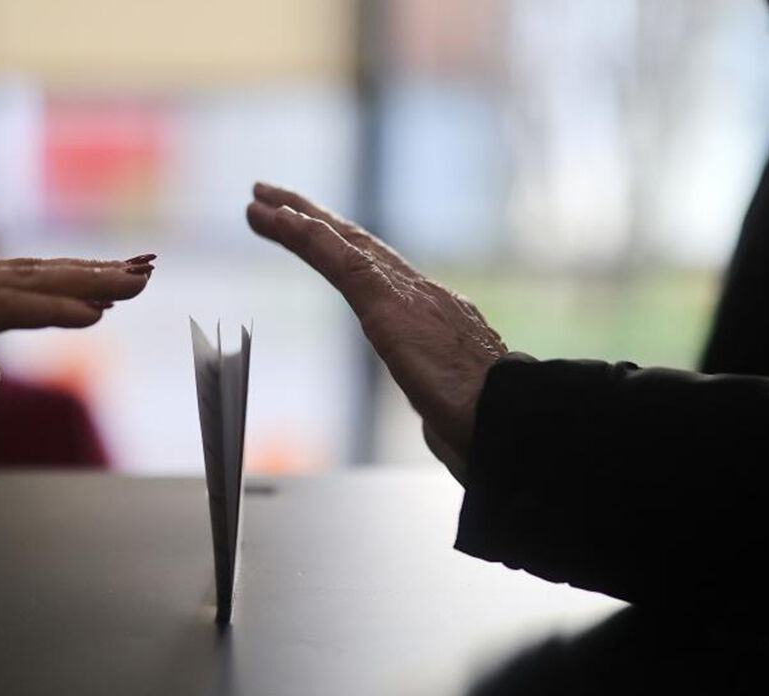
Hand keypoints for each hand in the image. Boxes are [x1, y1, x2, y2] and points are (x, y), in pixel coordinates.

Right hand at [0, 256, 154, 429]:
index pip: (12, 286)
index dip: (64, 284)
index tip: (111, 286)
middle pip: (30, 274)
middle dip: (92, 273)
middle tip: (145, 267)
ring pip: (25, 282)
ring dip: (86, 282)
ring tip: (137, 281)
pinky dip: (50, 307)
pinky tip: (93, 311)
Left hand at [246, 183, 504, 483]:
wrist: (509, 422)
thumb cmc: (488, 425)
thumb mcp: (454, 411)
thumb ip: (438, 405)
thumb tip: (438, 423)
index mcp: (434, 317)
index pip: (378, 272)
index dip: (342, 248)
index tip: (313, 232)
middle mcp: (421, 294)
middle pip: (357, 245)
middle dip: (313, 219)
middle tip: (272, 197)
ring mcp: (407, 294)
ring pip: (343, 243)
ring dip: (297, 218)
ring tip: (259, 200)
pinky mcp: (389, 304)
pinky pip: (340, 261)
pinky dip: (307, 237)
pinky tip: (280, 218)